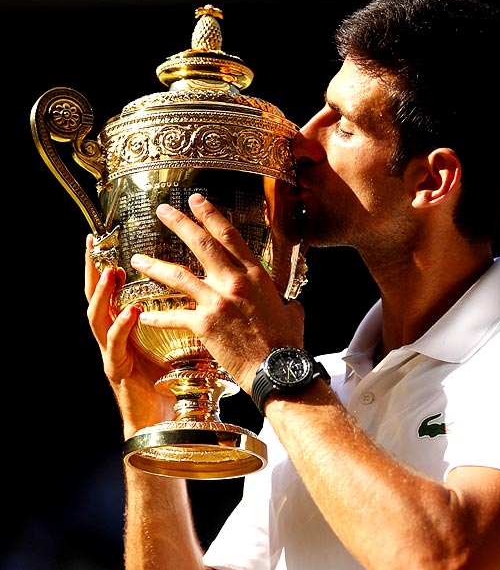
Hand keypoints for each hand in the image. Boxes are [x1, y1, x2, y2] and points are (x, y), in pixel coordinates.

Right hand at [84, 235, 174, 438]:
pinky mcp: (117, 370)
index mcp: (127, 326)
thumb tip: (209, 292)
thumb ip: (184, 318)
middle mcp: (114, 336)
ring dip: (103, 293)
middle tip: (92, 244)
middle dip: (92, 269)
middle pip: (95, 296)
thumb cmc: (171, 382)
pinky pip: (115, 344)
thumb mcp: (176, 343)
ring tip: (111, 272)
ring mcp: (112, 352)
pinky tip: (130, 311)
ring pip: (96, 317)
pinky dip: (122, 325)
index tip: (108, 239)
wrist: (164, 421)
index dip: (109, 264)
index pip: (115, 289)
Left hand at [128, 193, 305, 393]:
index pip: (229, 236)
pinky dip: (157, 317)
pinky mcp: (204, 325)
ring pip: (179, 276)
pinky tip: (143, 315)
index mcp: (255, 275)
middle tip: (162, 210)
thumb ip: (286, 302)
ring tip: (137, 259)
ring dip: (155, 265)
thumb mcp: (292, 313)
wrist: (277, 368)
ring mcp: (217, 302)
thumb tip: (289, 304)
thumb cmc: (286, 343)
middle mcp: (234, 282)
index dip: (211, 215)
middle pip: (202, 245)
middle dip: (180, 223)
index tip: (196, 201)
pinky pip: (174, 316)